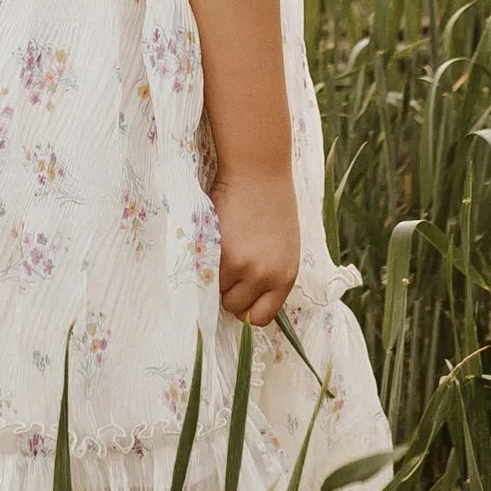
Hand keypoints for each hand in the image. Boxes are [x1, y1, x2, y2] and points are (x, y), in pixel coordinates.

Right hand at [215, 168, 299, 330]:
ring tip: (222, 250)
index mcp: (286, 277)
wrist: (258, 172)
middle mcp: (266, 276)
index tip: (238, 295)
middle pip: (236, 308)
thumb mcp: (283, 249)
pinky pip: (205, 273)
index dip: (246, 309)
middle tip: (227, 266)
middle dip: (228, 292)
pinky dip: (204, 262)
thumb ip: (269, 276)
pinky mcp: (221, 251)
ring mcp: (243, 265)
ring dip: (214, 277)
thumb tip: (246, 302)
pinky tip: (213, 241)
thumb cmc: (271, 206)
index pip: (261, 318)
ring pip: (217, 291)